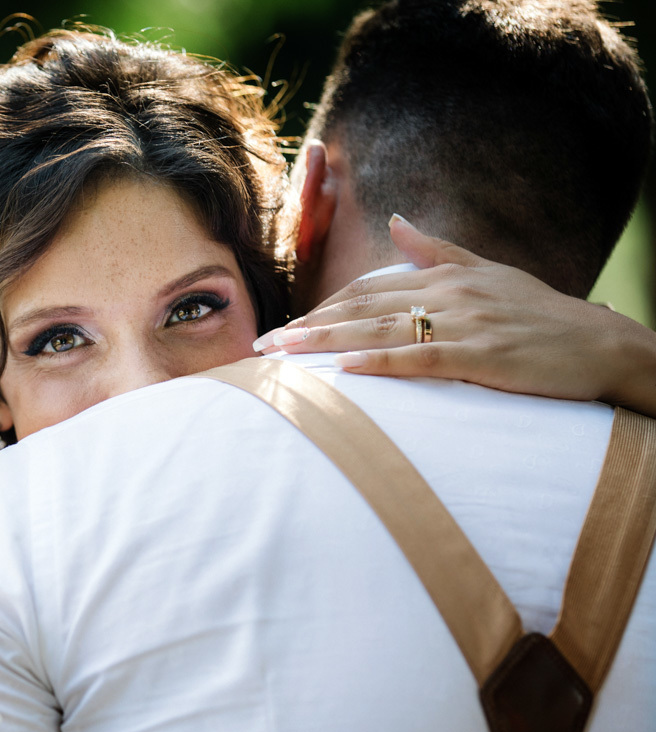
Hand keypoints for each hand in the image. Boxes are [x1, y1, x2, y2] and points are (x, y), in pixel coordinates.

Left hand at [252, 215, 655, 414]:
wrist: (604, 345)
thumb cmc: (543, 315)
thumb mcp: (489, 273)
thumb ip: (438, 251)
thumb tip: (397, 222)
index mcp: (445, 278)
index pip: (367, 290)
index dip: (323, 307)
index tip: (287, 326)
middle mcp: (449, 295)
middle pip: (362, 309)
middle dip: (307, 327)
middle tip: (263, 345)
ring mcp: (465, 325)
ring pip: (381, 332)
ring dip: (327, 344)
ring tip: (284, 355)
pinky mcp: (483, 356)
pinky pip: (422, 359)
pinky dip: (382, 364)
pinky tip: (346, 371)